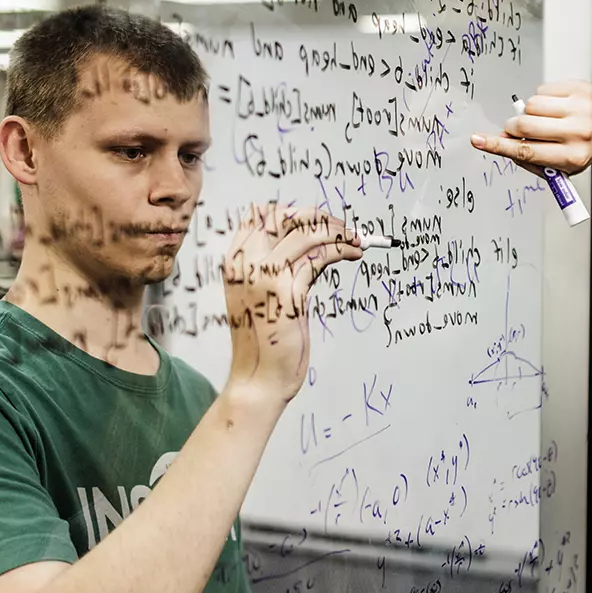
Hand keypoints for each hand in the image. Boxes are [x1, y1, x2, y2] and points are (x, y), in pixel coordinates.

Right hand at [221, 205, 362, 401]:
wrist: (259, 379)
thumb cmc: (265, 340)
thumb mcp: (263, 296)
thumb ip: (277, 267)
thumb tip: (314, 240)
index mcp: (235, 261)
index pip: (260, 215)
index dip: (294, 213)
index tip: (319, 221)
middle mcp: (245, 263)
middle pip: (284, 217)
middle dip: (318, 217)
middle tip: (343, 228)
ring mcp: (264, 276)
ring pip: (307, 234)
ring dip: (337, 232)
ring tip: (355, 241)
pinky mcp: (287, 292)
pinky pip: (319, 257)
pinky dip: (340, 250)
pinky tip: (352, 255)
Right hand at [469, 80, 591, 175]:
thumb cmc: (582, 151)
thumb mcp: (559, 166)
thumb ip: (529, 157)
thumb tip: (502, 140)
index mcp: (572, 156)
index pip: (526, 151)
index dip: (499, 146)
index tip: (478, 140)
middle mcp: (578, 131)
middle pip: (525, 125)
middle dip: (514, 128)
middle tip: (519, 130)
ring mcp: (581, 108)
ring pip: (531, 104)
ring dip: (530, 112)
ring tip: (544, 120)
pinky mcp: (580, 88)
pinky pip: (543, 89)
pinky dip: (542, 99)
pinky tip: (555, 107)